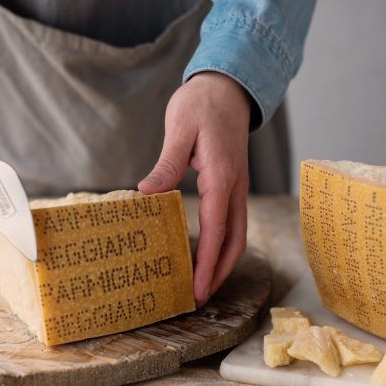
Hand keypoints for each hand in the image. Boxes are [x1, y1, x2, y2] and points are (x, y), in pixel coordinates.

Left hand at [139, 72, 250, 305]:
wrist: (228, 87)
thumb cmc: (202, 104)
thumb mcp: (179, 128)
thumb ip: (166, 164)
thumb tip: (147, 194)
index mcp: (222, 177)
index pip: (216, 230)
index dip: (206, 264)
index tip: (196, 289)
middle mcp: (235, 187)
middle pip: (233, 242)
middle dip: (217, 274)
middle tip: (197, 298)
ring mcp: (238, 187)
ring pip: (237, 235)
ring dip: (222, 263)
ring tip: (203, 285)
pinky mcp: (233, 185)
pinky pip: (233, 222)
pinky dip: (222, 245)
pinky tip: (206, 254)